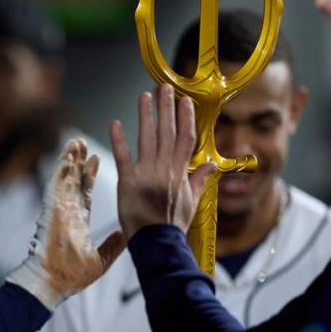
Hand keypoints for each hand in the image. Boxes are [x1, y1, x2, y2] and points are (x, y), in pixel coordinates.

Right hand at [6, 139, 125, 309]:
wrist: (53, 283)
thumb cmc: (70, 276)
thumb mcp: (100, 260)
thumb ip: (113, 245)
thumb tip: (125, 234)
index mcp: (77, 221)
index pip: (85, 192)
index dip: (89, 175)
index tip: (96, 158)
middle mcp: (67, 212)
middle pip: (74, 180)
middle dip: (79, 161)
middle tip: (84, 143)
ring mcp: (58, 210)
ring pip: (65, 180)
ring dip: (70, 161)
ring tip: (75, 142)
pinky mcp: (51, 212)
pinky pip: (55, 188)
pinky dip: (60, 172)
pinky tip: (65, 158)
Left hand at [110, 85, 215, 239]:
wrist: (157, 243)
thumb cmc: (174, 224)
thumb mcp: (192, 202)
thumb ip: (199, 180)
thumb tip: (214, 166)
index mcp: (180, 173)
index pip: (186, 138)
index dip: (186, 117)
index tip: (185, 100)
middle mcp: (165, 169)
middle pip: (167, 132)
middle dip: (166, 108)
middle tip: (164, 88)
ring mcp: (146, 174)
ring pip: (147, 138)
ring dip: (146, 115)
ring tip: (144, 96)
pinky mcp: (127, 182)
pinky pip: (123, 156)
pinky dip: (119, 139)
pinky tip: (116, 122)